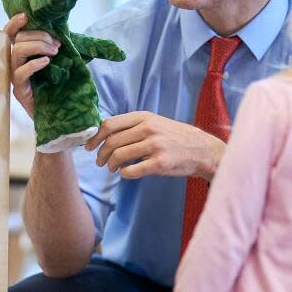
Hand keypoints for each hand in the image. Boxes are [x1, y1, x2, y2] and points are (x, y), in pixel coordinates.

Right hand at [4, 12, 59, 119]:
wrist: (60, 115)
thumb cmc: (58, 86)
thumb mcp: (59, 61)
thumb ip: (56, 46)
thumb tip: (62, 29)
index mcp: (21, 55)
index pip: (10, 34)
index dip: (14, 23)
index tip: (26, 16)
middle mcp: (14, 64)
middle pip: (18, 39)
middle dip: (39, 36)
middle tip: (57, 44)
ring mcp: (15, 77)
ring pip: (18, 52)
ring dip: (39, 46)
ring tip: (55, 52)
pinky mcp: (19, 91)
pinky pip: (21, 72)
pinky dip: (34, 64)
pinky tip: (47, 62)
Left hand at [85, 111, 226, 179]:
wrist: (202, 150)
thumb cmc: (175, 137)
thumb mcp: (155, 123)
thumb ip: (133, 126)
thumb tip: (105, 134)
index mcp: (144, 117)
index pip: (109, 124)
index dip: (95, 137)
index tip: (89, 146)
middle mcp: (148, 129)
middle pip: (111, 142)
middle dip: (100, 154)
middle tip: (100, 162)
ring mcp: (154, 146)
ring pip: (119, 156)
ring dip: (110, 165)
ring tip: (111, 168)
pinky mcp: (160, 163)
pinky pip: (132, 170)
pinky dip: (124, 174)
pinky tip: (125, 173)